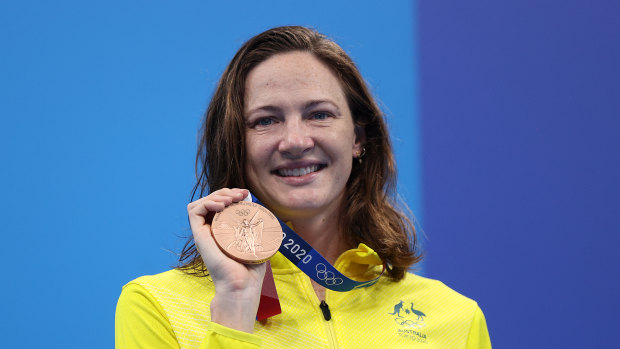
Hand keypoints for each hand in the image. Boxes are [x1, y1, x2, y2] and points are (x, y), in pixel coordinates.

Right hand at [187, 188, 265, 332]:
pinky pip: (193, 211)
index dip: (230, 194)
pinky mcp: (199, 236)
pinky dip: (206, 202)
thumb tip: (252, 201)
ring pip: (201, 203)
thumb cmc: (251, 271)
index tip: (245, 194)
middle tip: (240, 195)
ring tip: (231, 199)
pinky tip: (222, 205)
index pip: (220, 205)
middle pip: (211, 201)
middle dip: (225, 192)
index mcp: (222, 231)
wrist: (242, 287)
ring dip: (216, 195)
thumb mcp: (256, 241)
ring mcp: (204, 233)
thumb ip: (253, 223)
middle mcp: (211, 231)